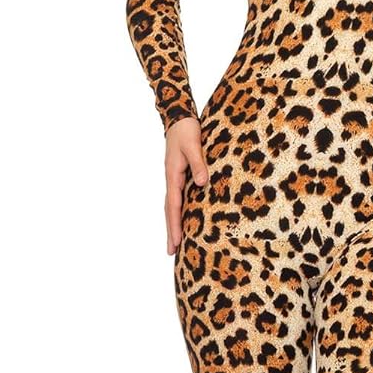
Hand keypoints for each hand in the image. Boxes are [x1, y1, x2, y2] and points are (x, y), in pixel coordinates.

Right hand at [165, 116, 209, 254]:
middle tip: (171, 253)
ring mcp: (175, 180)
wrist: (179, 119)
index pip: (173, 205)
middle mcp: (172, 181)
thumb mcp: (193, 145)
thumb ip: (198, 164)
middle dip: (171, 232)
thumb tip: (202, 184)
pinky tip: (183, 222)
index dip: (175, 224)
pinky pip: (179, 200)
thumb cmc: (186, 131)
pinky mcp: (180, 178)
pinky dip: (178, 214)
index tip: (177, 241)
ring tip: (175, 244)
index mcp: (173, 175)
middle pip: (170, 211)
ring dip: (173, 225)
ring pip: (173, 207)